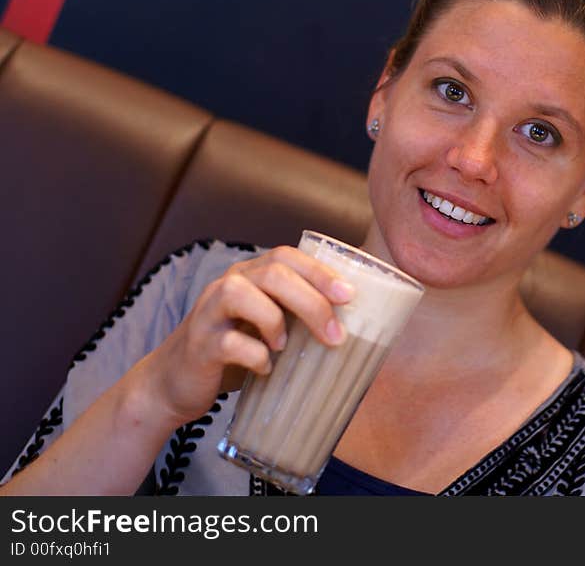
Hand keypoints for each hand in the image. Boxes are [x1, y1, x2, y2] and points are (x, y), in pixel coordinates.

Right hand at [136, 246, 354, 426]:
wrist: (175, 383)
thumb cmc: (234, 351)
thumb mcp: (267, 327)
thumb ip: (296, 316)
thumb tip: (354, 324)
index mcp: (250, 277)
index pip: (286, 256)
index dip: (320, 272)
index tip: (350, 296)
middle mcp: (228, 286)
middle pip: (273, 273)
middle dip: (311, 301)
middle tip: (335, 334)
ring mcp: (209, 313)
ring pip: (241, 293)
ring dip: (274, 320)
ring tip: (285, 346)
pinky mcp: (198, 345)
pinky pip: (227, 342)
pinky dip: (254, 356)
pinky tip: (265, 369)